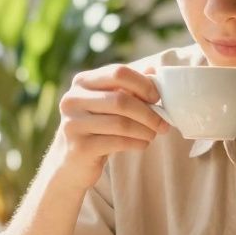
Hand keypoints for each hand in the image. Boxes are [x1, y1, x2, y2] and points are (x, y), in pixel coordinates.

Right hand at [48, 64, 169, 191]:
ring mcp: (73, 124)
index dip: (143, 84)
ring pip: (121, 123)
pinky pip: (117, 142)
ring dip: (145, 130)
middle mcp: (73, 99)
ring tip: (153, 134)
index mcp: (82, 81)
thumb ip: (128, 87)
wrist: (72, 162)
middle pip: (121, 100)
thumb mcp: (110, 104)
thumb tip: (153, 71)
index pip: (118, 73)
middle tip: (163, 123)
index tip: (157, 98)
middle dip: (148, 113)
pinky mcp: (79, 147)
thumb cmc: (97, 128)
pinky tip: (143, 144)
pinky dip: (136, 143)